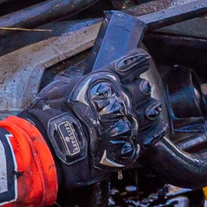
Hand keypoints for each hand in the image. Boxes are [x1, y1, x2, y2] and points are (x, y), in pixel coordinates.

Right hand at [30, 51, 171, 184]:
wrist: (52, 146)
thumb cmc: (49, 116)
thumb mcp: (58, 87)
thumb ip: (73, 83)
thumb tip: (73, 83)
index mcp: (105, 81)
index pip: (131, 64)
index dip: (137, 61)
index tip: (141, 60)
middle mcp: (121, 100)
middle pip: (143, 89)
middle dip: (141, 89)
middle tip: (138, 91)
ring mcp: (128, 123)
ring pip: (151, 111)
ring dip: (149, 109)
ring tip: (149, 109)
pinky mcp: (129, 146)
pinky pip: (151, 137)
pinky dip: (154, 131)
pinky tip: (156, 128)